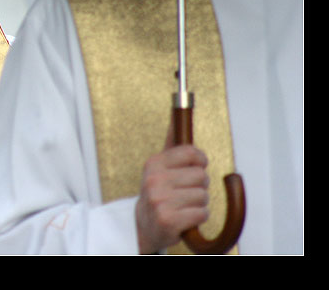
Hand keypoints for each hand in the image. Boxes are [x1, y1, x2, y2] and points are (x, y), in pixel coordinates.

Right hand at [135, 127, 209, 253]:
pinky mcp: (169, 220)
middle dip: (199, 186)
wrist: (143, 227)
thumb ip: (171, 145)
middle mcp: (154, 180)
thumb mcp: (159, 168)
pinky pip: (202, 213)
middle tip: (184, 193)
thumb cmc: (158, 194)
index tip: (196, 167)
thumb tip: (175, 118)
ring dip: (198, 204)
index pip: (191, 153)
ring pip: (203, 196)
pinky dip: (198, 218)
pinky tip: (185, 218)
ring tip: (183, 206)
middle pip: (201, 176)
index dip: (200, 161)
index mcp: (154, 164)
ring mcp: (160, 200)